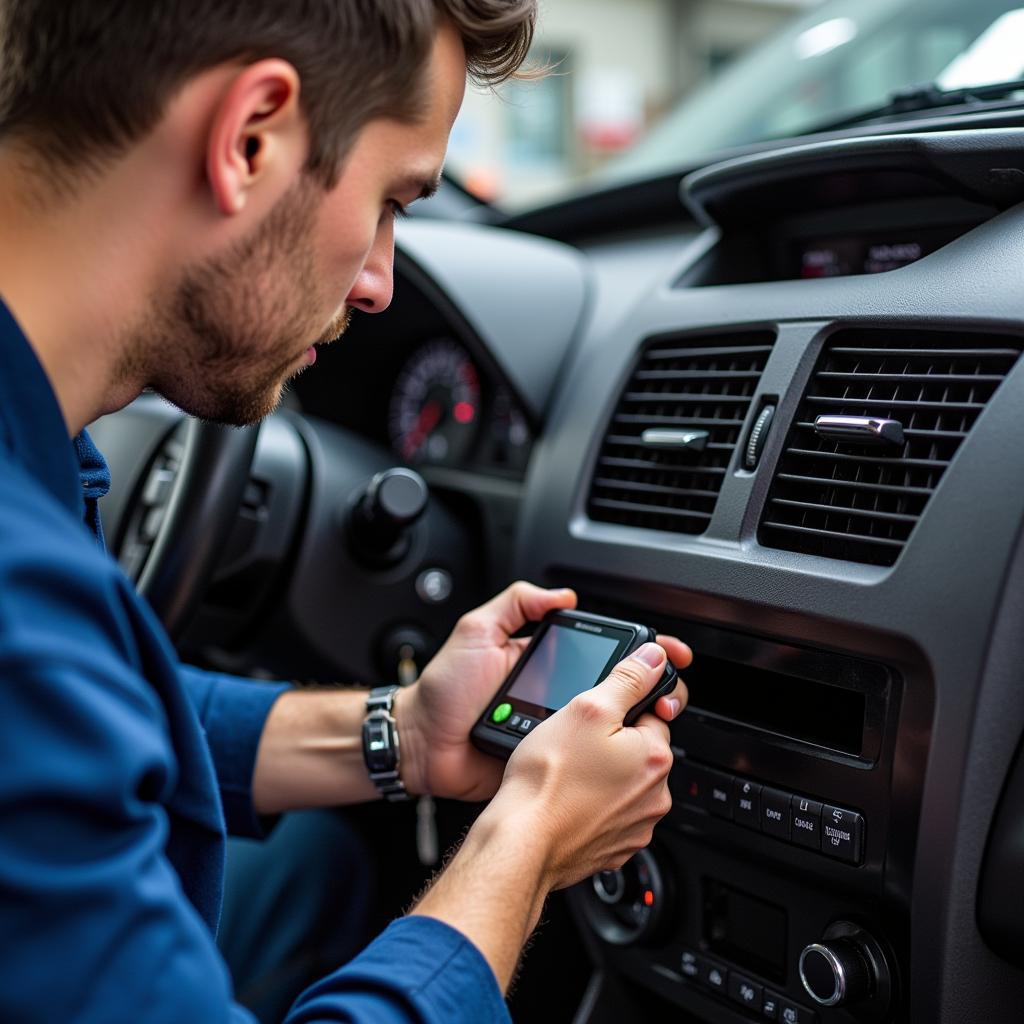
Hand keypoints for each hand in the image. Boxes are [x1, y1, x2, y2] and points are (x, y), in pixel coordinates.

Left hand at [396, 581, 690, 801]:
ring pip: (610, 727)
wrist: (422, 744)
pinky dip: (609, 757)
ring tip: (656, 718)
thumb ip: (515, 603)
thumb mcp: (476, 631)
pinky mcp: (550, 761)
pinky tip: (626, 751)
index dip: (643, 650)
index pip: (606, 651)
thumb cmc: (444, 689)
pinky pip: (585, 758)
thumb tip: (563, 595)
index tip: (670, 650)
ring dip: (639, 723)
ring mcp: (558, 729)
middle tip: (670, 690)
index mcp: (549, 660)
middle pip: (620, 689)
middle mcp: (560, 694)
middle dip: (656, 687)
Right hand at [479, 640, 687, 890]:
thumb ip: (627, 679)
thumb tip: (654, 658)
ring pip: (624, 783)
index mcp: (655, 757)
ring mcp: (637, 826)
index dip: (619, 710)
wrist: (522, 841)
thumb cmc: (548, 779)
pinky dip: (592, 806)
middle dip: (611, 743)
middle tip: (574, 745)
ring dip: (602, 775)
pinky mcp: (616, 847)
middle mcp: (656, 795)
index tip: (595, 717)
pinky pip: (610, 814)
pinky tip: (568, 799)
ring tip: (567, 773)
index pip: (651, 714)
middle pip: (638, 750)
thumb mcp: (586, 708)